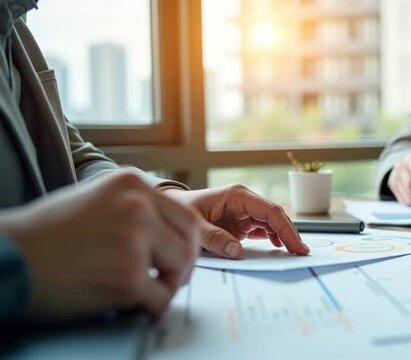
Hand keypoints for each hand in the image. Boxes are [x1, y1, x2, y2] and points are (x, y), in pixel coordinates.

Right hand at [1, 171, 201, 321]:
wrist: (7, 257)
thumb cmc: (45, 234)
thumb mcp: (95, 198)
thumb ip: (134, 207)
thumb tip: (167, 231)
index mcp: (131, 182)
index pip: (185, 215)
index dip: (185, 242)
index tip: (176, 257)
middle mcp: (137, 206)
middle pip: (189, 241)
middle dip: (183, 264)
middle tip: (169, 278)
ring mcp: (134, 240)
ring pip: (180, 269)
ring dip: (167, 285)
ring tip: (143, 289)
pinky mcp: (127, 276)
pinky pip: (160, 298)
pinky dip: (150, 306)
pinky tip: (129, 302)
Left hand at [162, 185, 307, 258]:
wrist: (170, 210)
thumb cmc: (181, 211)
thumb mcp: (193, 226)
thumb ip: (214, 238)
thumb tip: (237, 252)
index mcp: (237, 195)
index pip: (270, 210)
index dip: (286, 228)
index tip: (296, 245)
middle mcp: (245, 201)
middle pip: (275, 216)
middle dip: (290, 234)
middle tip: (302, 253)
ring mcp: (245, 211)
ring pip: (272, 223)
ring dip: (284, 237)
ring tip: (294, 254)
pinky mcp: (242, 223)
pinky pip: (264, 230)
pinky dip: (274, 239)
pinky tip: (280, 249)